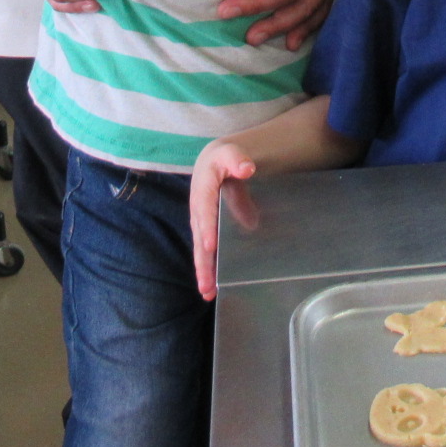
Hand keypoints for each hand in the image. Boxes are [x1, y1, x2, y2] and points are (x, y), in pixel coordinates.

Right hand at [189, 137, 260, 300]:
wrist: (215, 162)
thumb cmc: (225, 158)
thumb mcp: (230, 153)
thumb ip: (237, 159)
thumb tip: (247, 168)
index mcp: (202, 189)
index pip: (204, 209)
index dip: (206, 227)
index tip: (209, 244)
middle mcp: (198, 210)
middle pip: (200, 237)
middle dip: (203, 260)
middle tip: (206, 282)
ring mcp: (202, 222)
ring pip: (201, 250)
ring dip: (204, 271)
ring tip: (208, 292)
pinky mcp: (208, 231)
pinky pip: (208, 252)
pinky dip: (209, 269)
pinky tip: (212, 288)